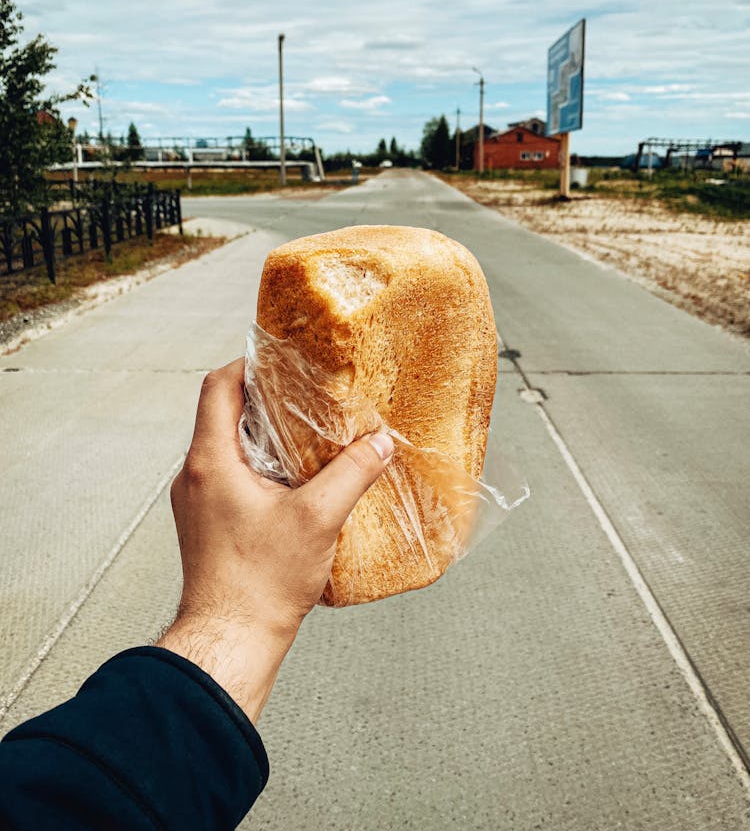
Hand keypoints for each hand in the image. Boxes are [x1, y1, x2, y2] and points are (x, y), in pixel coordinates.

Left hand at [157, 358, 392, 720]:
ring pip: (226, 447)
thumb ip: (352, 474)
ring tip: (306, 435)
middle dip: (263, 399)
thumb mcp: (318, 519)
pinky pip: (228, 477)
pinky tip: (294, 482)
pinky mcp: (206, 524)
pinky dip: (257, 467)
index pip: (218, 387)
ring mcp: (196, 502)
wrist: (229, 641)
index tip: (282, 361)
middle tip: (304, 394)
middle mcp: (194, 476)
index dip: (249, 365)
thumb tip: (379, 445)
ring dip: (262, 435)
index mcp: (210, 462)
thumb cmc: (260, 585)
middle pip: (221, 413)